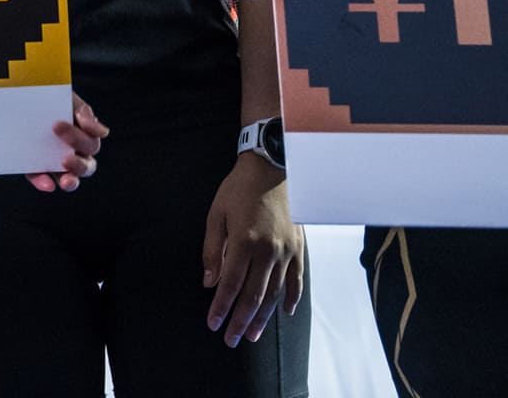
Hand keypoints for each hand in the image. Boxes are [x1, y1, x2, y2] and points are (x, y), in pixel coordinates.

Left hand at [26, 93, 108, 192]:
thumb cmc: (51, 100)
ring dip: (71, 181)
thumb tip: (103, 132)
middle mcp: (75, 155)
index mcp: (85, 138)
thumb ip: (84, 113)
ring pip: (71, 180)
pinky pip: (43, 180)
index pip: (90, 145)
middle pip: (86, 166)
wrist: (24, 99)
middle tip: (64, 158)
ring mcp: (56, 165)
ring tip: (66, 180)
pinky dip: (45, 183)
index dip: (77, 138)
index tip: (56, 125)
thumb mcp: (68, 101)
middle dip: (78, 164)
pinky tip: (47, 184)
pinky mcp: (37, 170)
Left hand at [200, 154, 302, 346]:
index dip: (221, 308)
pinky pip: (296, 280)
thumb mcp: (216, 214)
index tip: (213, 324)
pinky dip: (291, 299)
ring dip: (263, 317)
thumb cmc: (238, 189)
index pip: (230, 285)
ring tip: (253, 334)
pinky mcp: (299, 248)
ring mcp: (287, 251)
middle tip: (231, 340)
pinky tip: (285, 313)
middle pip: (253, 296)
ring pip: (275, 294)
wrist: (272, 168)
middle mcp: (268, 251)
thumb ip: (212, 250)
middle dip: (240, 321)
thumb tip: (209, 282)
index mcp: (244, 242)